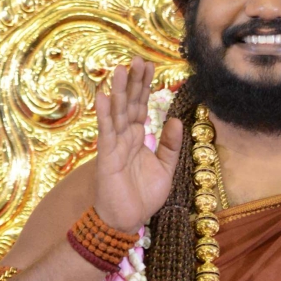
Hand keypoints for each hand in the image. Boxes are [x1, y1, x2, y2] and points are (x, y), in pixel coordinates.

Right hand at [93, 56, 182, 233]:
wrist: (128, 221)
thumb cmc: (143, 197)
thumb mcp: (166, 168)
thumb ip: (170, 145)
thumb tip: (177, 119)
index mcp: (138, 138)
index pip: (141, 106)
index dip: (144, 86)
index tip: (149, 66)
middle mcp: (125, 137)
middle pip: (128, 104)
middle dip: (133, 82)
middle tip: (137, 59)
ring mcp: (114, 146)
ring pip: (116, 114)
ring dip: (117, 92)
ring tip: (118, 70)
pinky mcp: (106, 158)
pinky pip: (106, 133)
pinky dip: (104, 115)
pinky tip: (103, 96)